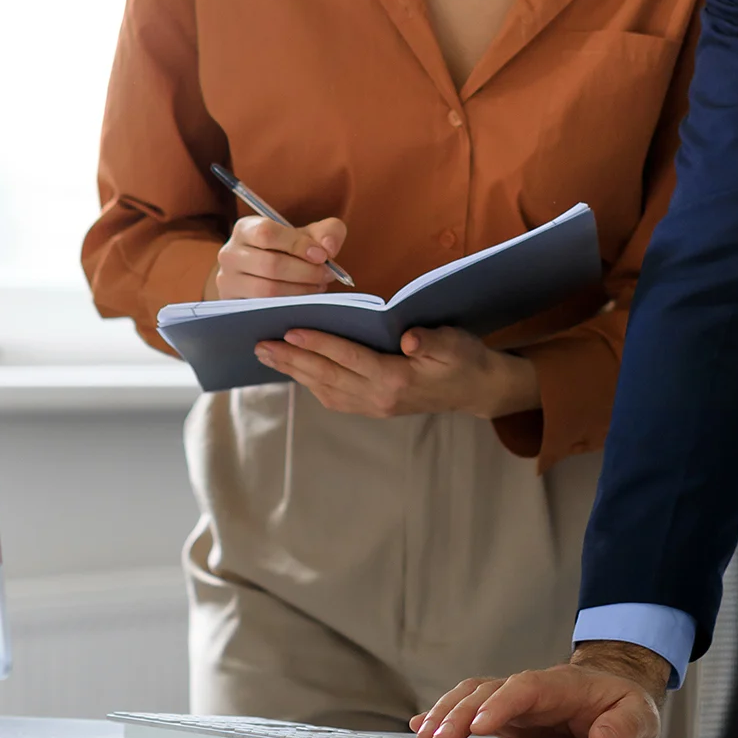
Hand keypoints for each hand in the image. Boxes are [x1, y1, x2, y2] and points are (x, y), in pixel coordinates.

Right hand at [215, 214, 346, 298]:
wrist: (268, 272)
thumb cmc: (290, 250)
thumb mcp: (310, 234)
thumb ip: (328, 232)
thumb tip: (329, 247)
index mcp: (246, 229)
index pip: (267, 233)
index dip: (297, 245)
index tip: (322, 255)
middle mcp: (230, 253)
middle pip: (270, 264)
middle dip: (305, 272)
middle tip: (326, 275)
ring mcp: (228, 281)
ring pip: (267, 289)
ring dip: (300, 290)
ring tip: (318, 286)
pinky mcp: (233, 303)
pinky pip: (263, 308)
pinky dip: (289, 305)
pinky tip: (304, 299)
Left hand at [254, 324, 540, 420]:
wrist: (478, 390)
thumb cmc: (465, 360)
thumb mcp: (456, 343)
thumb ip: (433, 340)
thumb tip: (409, 338)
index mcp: (397, 379)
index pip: (349, 358)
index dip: (319, 343)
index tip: (291, 329)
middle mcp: (380, 397)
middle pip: (327, 377)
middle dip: (292, 359)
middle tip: (260, 344)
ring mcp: (375, 406)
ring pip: (325, 389)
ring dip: (295, 372)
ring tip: (268, 354)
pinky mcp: (374, 407)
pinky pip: (334, 397)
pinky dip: (311, 383)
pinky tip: (297, 370)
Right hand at [412, 641, 670, 737]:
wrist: (615, 688)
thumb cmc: (625, 703)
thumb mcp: (640, 717)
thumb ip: (623, 727)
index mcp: (563, 686)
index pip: (527, 688)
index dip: (502, 704)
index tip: (480, 725)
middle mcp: (532, 688)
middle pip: (489, 691)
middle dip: (461, 713)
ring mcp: (516, 700)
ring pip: (473, 695)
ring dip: (447, 712)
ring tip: (425, 736)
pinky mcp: (506, 713)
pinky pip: (471, 706)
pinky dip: (446, 712)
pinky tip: (422, 726)